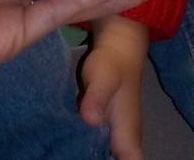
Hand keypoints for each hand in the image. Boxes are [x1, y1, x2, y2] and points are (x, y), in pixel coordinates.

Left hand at [79, 16, 149, 159]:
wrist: (118, 45)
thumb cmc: (113, 64)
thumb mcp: (103, 79)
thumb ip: (96, 98)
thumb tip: (90, 119)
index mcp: (128, 140)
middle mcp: (124, 144)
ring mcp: (114, 137)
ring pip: (105, 159)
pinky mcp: (102, 130)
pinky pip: (96, 151)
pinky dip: (84, 154)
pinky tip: (65, 154)